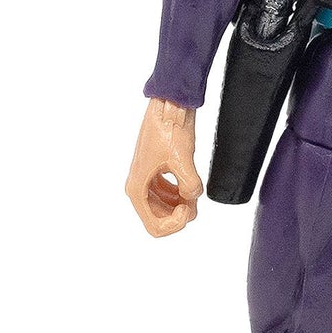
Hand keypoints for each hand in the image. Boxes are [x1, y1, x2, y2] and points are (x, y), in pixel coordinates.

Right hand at [126, 98, 201, 236]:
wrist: (169, 105)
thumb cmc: (169, 129)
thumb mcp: (182, 158)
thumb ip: (190, 184)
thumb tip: (192, 197)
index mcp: (137, 188)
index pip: (154, 227)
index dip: (174, 225)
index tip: (188, 209)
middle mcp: (139, 187)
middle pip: (159, 219)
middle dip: (179, 215)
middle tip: (194, 200)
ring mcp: (147, 180)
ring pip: (165, 208)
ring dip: (182, 206)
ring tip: (193, 191)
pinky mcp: (157, 172)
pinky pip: (168, 195)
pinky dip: (181, 195)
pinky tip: (191, 186)